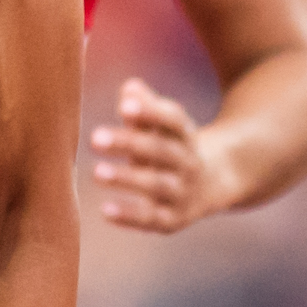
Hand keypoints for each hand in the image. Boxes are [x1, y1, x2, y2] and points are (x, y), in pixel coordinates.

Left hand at [91, 77, 230, 232]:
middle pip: (161, 150)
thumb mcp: (163, 126)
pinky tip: (105, 210)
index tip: (124, 106)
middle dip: (130, 144)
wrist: (211, 185)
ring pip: (157, 185)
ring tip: (97, 172)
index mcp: (185, 135)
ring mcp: (182, 192)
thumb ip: (145, 107)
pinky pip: (152, 219)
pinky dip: (130, 216)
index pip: (173, 119)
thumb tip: (129, 87)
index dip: (151, 112)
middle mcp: (188, 163)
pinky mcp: (173, 219)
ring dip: (127, 178)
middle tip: (95, 138)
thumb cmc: (170, 147)